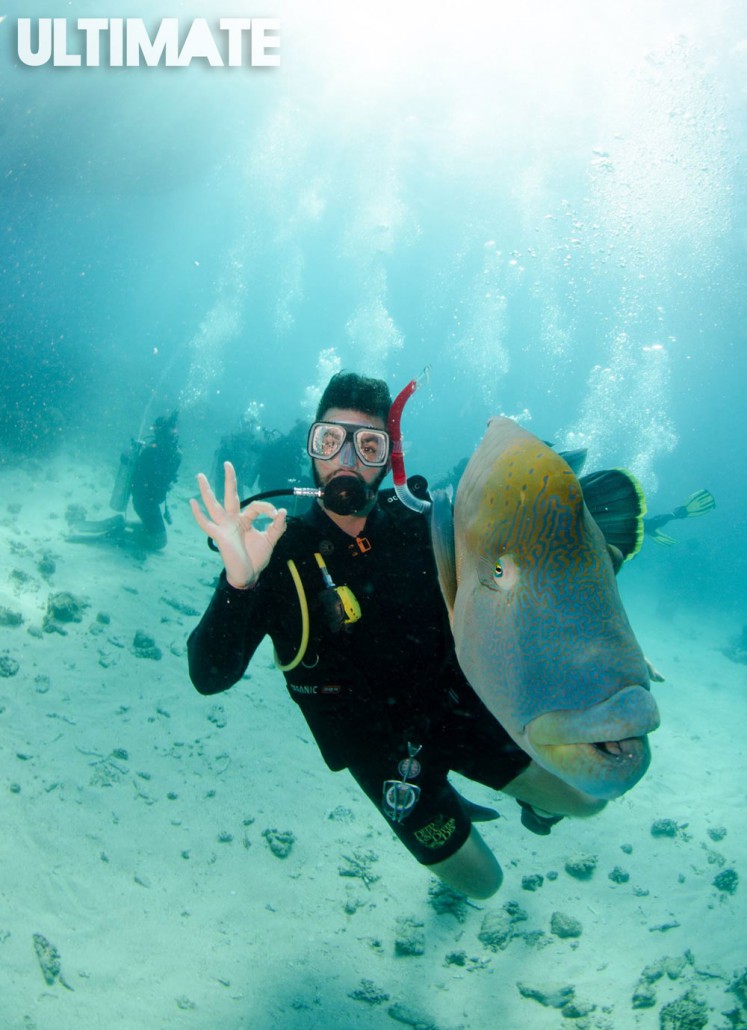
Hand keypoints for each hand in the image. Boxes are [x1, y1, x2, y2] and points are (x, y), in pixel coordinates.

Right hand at [190, 462, 285, 588]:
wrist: (249, 575)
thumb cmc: (256, 558)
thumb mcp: (270, 540)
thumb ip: (277, 527)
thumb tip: (282, 512)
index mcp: (245, 520)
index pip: (255, 505)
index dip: (267, 508)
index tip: (276, 516)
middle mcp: (233, 520)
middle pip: (230, 496)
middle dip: (229, 480)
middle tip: (228, 463)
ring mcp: (224, 526)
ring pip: (214, 505)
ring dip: (207, 491)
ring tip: (200, 476)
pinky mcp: (219, 535)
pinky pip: (206, 524)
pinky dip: (198, 514)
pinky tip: (192, 503)